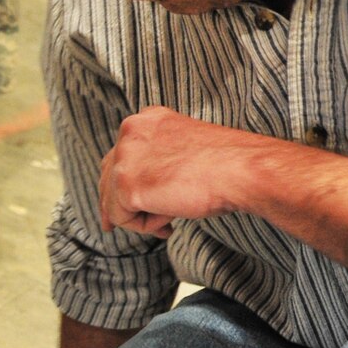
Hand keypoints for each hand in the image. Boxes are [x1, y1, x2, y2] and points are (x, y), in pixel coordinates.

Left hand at [98, 106, 262, 236]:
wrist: (240, 170)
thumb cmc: (224, 166)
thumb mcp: (181, 152)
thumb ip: (156, 161)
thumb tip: (138, 192)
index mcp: (146, 120)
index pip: (118, 155)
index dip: (117, 185)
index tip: (123, 206)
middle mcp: (130, 133)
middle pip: (107, 178)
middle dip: (115, 206)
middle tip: (119, 227)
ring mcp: (125, 158)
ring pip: (115, 202)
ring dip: (142, 217)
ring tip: (170, 220)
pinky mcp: (127, 186)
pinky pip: (123, 219)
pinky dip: (146, 227)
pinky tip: (170, 221)